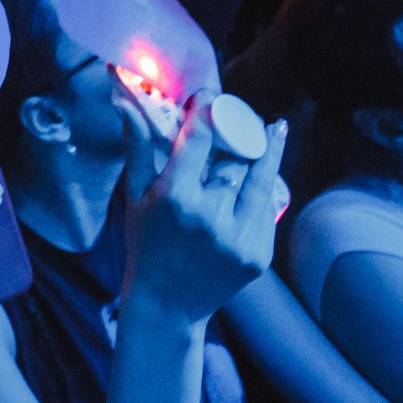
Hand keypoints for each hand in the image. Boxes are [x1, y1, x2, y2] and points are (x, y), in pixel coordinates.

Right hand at [119, 97, 285, 325]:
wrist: (167, 305)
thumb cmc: (144, 245)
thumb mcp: (134, 198)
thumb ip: (137, 149)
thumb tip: (127, 104)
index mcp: (175, 197)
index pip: (201, 137)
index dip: (208, 109)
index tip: (210, 96)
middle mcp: (210, 216)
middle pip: (236, 156)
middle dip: (240, 130)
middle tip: (242, 114)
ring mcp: (239, 238)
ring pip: (261, 180)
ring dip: (268, 151)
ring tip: (276, 130)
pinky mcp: (259, 255)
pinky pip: (267, 210)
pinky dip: (266, 189)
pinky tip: (265, 173)